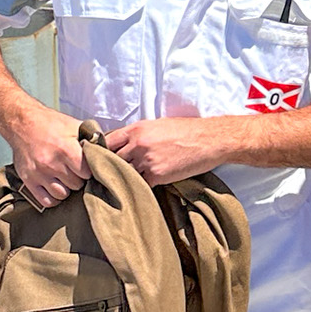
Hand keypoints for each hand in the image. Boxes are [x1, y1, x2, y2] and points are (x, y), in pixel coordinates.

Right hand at [7, 102, 88, 206]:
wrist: (21, 123)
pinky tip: (55, 187)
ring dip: (66, 188)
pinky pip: (46, 200)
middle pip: (76, 185)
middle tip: (75, 171)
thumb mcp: (74, 125)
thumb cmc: (50, 124)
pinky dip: (53, 197)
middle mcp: (52, 163)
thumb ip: (92, 138)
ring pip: (62, 195)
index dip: (90, 170)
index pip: (87, 173)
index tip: (87, 166)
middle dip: (78, 179)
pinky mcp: (28, 181)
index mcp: (66, 149)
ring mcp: (39, 174)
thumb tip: (109, 149)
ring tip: (64, 178)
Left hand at [106, 117, 231, 185]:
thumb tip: (124, 145)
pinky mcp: (157, 176)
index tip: (102, 158)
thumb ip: (138, 134)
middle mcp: (138, 145)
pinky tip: (144, 186)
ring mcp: (146, 161)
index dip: (103, 151)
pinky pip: (141, 184)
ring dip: (126, 178)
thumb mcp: (158, 125)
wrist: (209, 140)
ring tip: (126, 182)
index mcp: (136, 130)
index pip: (107, 142)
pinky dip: (142, 186)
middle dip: (113, 166)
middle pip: (113, 160)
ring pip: (125, 174)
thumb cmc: (186, 130)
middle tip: (112, 173)